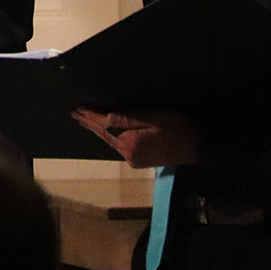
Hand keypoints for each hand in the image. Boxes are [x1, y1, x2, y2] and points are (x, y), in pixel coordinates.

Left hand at [71, 107, 197, 167]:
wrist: (196, 146)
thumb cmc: (177, 127)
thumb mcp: (154, 117)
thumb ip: (129, 118)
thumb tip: (106, 118)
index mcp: (130, 143)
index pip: (104, 127)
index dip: (90, 116)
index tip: (76, 109)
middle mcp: (128, 154)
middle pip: (104, 136)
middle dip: (89, 123)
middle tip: (74, 113)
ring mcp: (133, 160)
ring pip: (110, 142)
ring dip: (97, 130)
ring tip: (84, 120)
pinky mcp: (139, 161)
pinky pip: (118, 146)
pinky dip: (109, 137)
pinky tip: (104, 131)